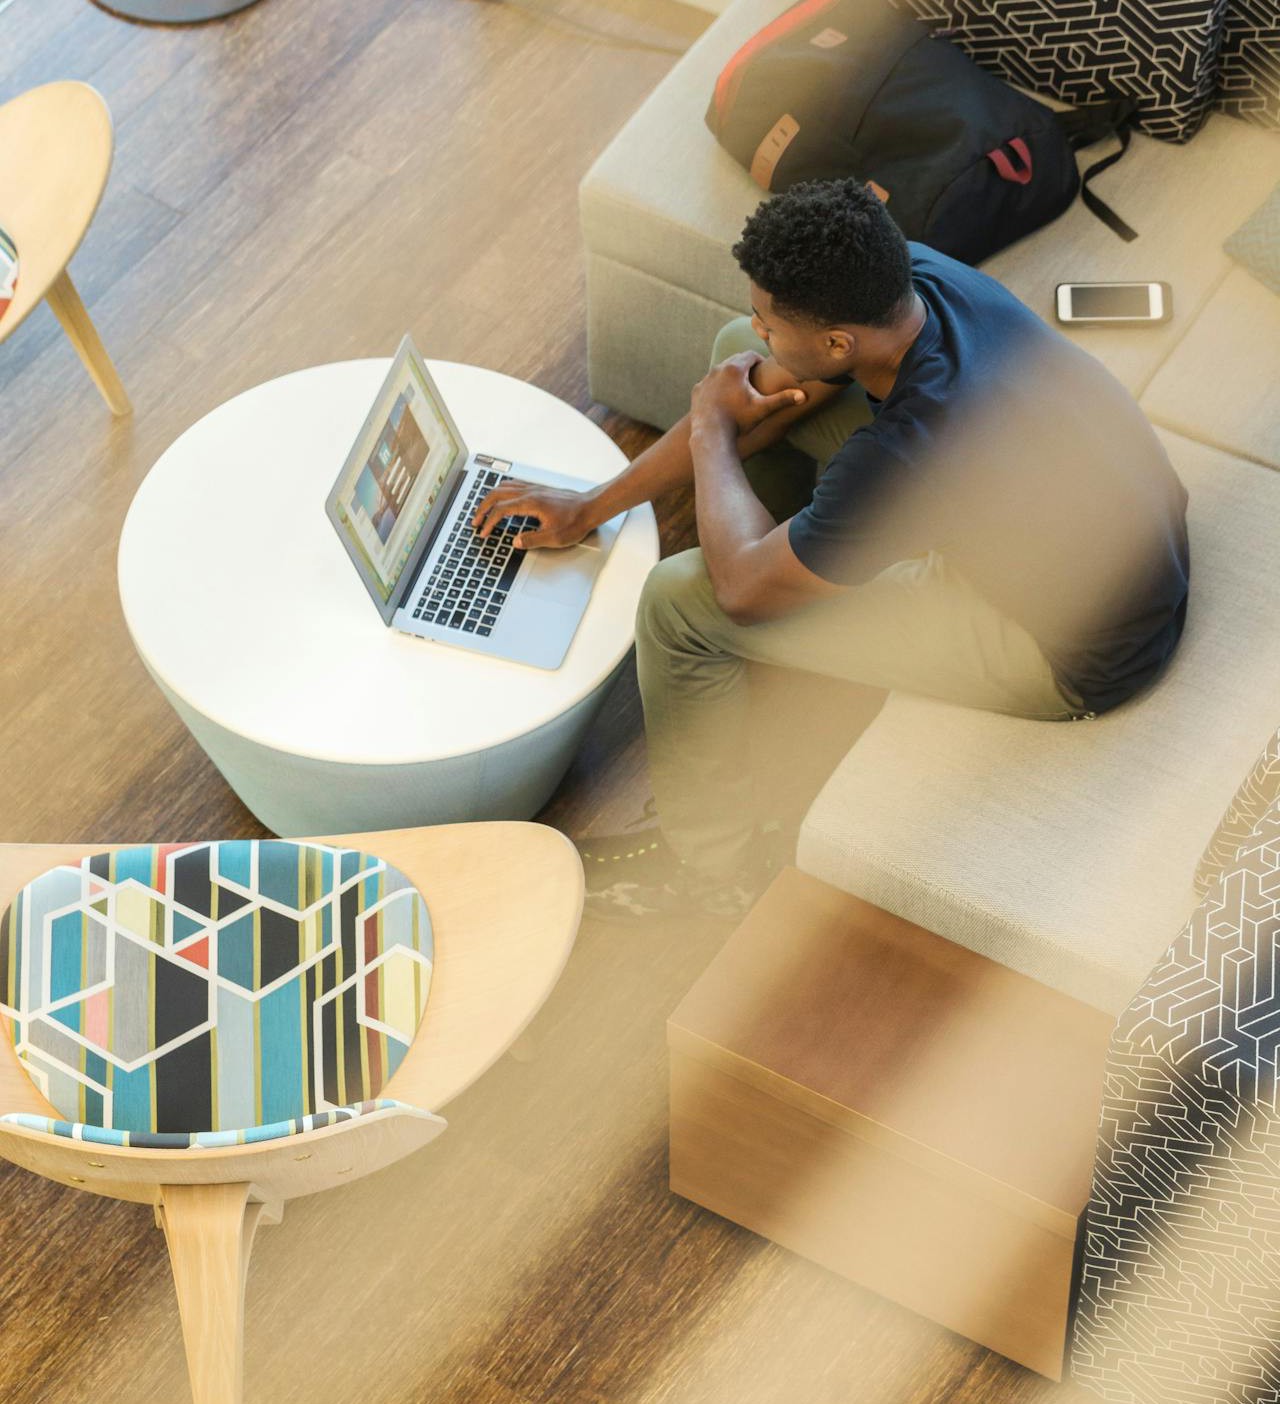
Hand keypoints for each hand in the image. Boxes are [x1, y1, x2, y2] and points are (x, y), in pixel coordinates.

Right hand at [471, 479, 596, 549]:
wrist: (590, 507)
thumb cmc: (576, 521)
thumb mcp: (554, 538)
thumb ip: (532, 540)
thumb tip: (515, 542)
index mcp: (530, 503)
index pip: (501, 510)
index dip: (489, 522)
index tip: (483, 532)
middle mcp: (529, 492)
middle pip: (496, 495)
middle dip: (482, 508)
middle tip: (475, 520)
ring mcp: (534, 488)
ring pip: (503, 487)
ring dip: (490, 498)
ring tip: (484, 510)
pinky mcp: (538, 488)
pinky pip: (513, 485)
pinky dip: (501, 491)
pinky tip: (502, 498)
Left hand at [690, 351, 805, 436]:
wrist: (711, 434)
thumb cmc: (738, 420)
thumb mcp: (762, 409)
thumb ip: (783, 399)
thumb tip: (804, 395)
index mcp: (735, 368)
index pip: (750, 355)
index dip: (759, 361)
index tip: (763, 369)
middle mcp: (718, 369)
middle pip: (735, 360)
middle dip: (745, 367)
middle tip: (753, 376)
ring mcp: (706, 379)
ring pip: (721, 371)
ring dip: (730, 376)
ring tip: (739, 387)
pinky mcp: (697, 390)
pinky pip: (709, 382)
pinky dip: (717, 386)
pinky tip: (723, 396)